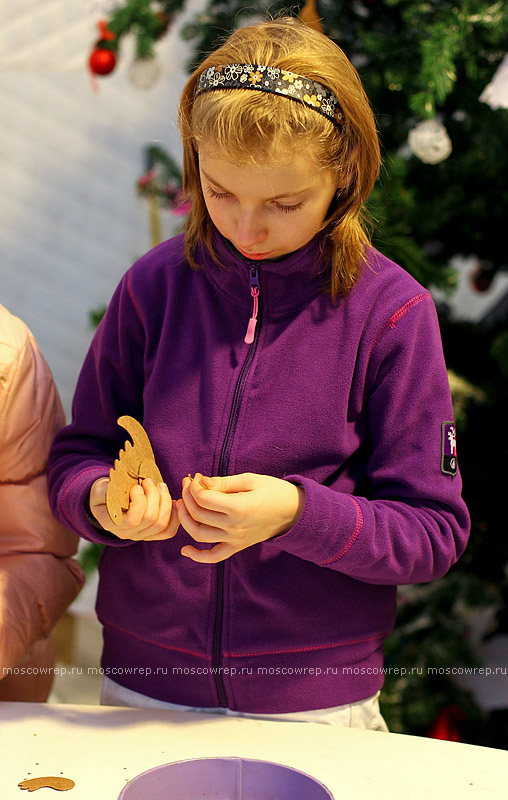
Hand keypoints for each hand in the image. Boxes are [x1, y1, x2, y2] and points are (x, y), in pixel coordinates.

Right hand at [89, 477, 179, 540]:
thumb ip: (105, 489)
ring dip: (165, 501)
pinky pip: (168, 531)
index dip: (140, 502)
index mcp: (112, 523)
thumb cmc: (105, 492)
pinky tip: (174, 501)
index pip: (132, 520)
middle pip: (150, 519)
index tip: (137, 487)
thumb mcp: (101, 488)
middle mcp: (127, 533)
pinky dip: (175, 516)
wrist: (107, 500)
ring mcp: (140, 535)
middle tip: (149, 481)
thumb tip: (112, 486)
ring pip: (161, 524)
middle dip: (154, 496)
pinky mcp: (151, 534)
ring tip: (160, 486)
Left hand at [176, 472, 304, 562]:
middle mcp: (235, 527)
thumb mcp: (250, 479)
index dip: (194, 486)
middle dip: (187, 497)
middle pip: (198, 514)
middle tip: (187, 484)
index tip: (196, 477)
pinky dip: (197, 557)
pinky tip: (185, 550)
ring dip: (185, 519)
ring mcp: (235, 540)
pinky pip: (214, 557)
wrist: (293, 512)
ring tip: (181, 504)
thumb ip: (223, 482)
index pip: (203, 498)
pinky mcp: (237, 547)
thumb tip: (201, 482)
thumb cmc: (273, 491)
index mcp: (239, 507)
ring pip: (199, 534)